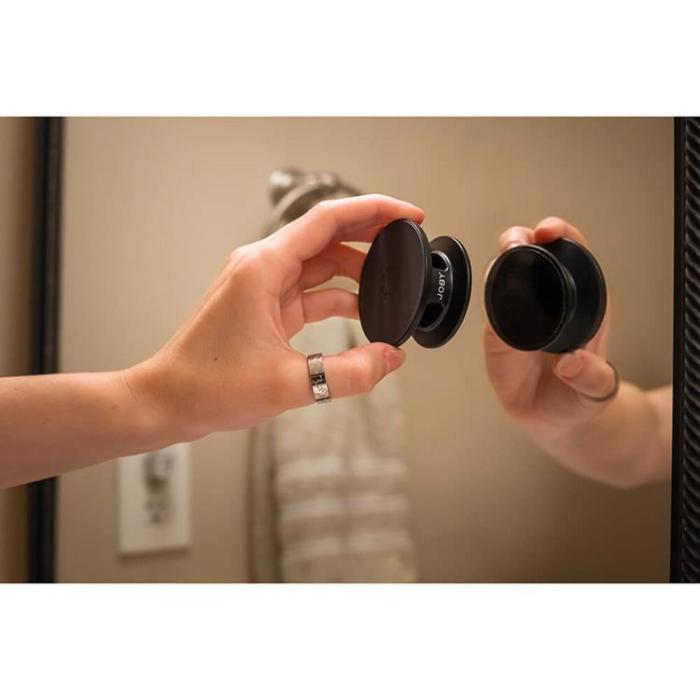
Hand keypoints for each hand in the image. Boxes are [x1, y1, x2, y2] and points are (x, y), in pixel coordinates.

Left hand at [127, 195, 423, 438]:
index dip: (374, 210)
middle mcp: (262, 267)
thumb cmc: (209, 385)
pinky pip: (310, 290)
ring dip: (356, 271)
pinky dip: (338, 297)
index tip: (407, 215)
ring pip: (320, 263)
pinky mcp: (264, 305)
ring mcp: (262, 285)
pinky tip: (362, 311)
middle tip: (407, 241)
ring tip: (390, 286)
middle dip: (371, 235)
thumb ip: (351, 372)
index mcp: (263, 267)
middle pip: (327, 235)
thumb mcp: (290, 383)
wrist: (169, 400)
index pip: (328, 219)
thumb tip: (391, 359)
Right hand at [484, 217, 615, 434]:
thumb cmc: (579, 396)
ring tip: (502, 257)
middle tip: (517, 242)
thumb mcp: (596, 389)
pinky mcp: (497, 330)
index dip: (560, 235)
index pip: (571, 253)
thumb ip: (590, 378)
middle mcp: (548, 300)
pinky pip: (490, 304)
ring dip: (502, 259)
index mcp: (582, 300)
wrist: (553, 419)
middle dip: (522, 238)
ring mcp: (520, 313)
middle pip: (533, 254)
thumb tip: (572, 363)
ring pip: (506, 273)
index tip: (549, 232)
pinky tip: (489, 285)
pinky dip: (487, 289)